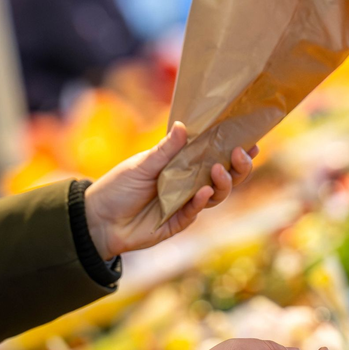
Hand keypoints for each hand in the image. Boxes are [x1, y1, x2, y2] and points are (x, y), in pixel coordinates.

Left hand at [84, 122, 257, 259]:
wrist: (98, 219)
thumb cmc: (118, 187)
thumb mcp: (141, 164)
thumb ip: (165, 150)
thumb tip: (183, 127)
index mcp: (183, 166)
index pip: (215, 156)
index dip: (234, 150)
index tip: (250, 140)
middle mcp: (190, 184)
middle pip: (225, 177)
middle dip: (238, 166)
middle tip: (240, 153)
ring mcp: (186, 204)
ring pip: (217, 195)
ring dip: (222, 182)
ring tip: (217, 170)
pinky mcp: (179, 222)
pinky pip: (195, 212)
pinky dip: (201, 202)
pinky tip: (204, 193)